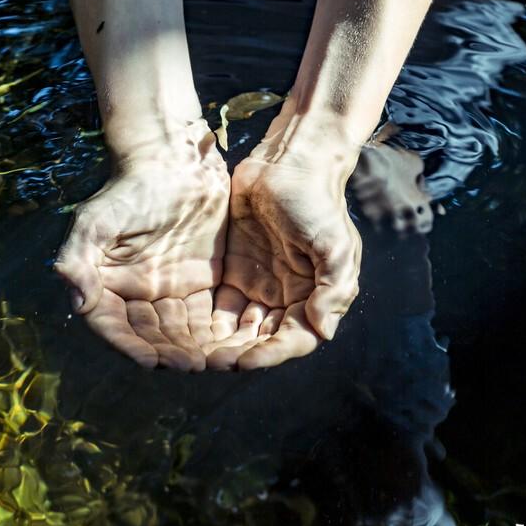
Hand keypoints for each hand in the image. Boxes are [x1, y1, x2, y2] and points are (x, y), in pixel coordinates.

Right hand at [55, 121, 228, 370]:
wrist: (175, 161)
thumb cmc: (130, 189)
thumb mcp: (96, 221)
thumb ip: (79, 260)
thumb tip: (78, 303)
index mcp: (107, 286)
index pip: (115, 327)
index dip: (133, 347)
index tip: (153, 362)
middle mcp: (137, 295)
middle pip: (152, 336)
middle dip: (173, 354)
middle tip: (195, 366)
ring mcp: (170, 291)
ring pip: (182, 332)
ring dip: (197, 350)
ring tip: (217, 361)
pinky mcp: (202, 282)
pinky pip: (209, 315)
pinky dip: (218, 332)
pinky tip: (234, 343)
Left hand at [205, 113, 362, 369]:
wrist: (289, 162)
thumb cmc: (317, 202)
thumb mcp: (335, 244)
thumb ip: (333, 288)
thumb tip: (324, 331)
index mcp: (316, 296)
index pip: (295, 338)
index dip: (272, 354)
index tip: (247, 361)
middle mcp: (288, 297)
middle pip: (264, 338)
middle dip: (241, 353)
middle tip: (214, 364)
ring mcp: (260, 285)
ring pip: (241, 327)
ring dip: (223, 343)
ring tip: (199, 354)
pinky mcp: (235, 270)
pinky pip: (222, 304)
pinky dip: (210, 320)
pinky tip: (190, 330)